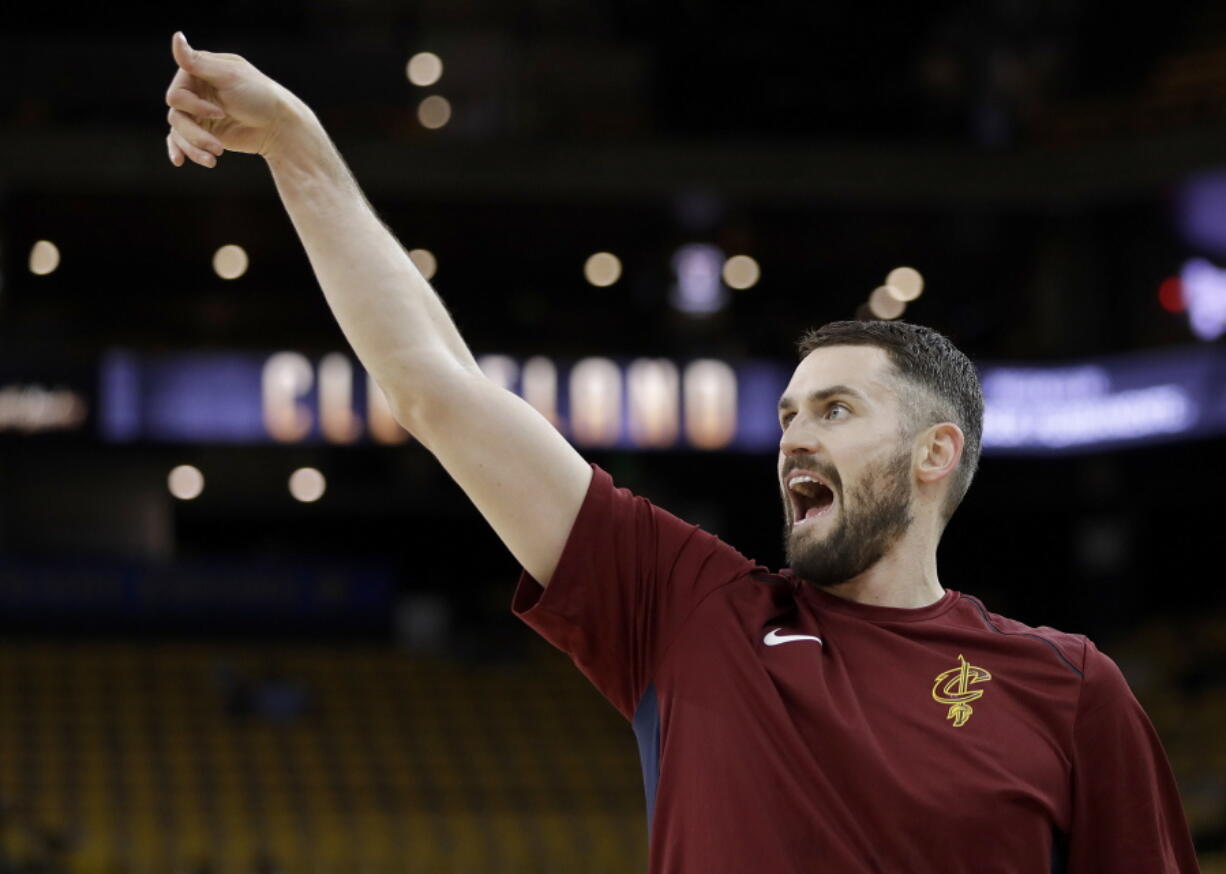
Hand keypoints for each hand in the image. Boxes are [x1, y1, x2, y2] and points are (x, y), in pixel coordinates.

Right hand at [164, 31, 304, 167]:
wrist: (279, 126)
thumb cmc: (260, 96)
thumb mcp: (230, 76)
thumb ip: (199, 62)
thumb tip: (176, 36)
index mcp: (198, 72)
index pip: (176, 95)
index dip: (194, 107)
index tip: (220, 113)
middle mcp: (195, 91)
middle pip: (176, 117)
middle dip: (195, 134)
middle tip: (219, 147)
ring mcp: (198, 112)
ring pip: (179, 132)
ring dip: (194, 147)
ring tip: (214, 159)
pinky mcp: (204, 131)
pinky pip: (181, 141)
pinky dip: (181, 150)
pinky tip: (180, 161)